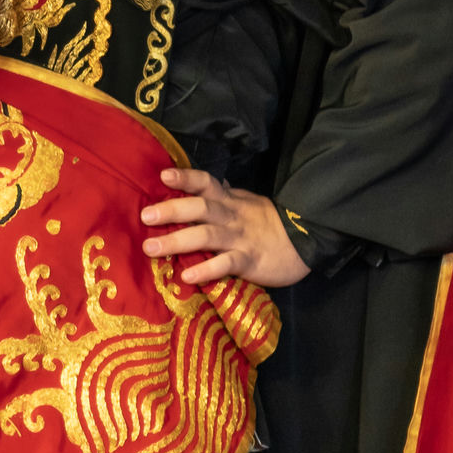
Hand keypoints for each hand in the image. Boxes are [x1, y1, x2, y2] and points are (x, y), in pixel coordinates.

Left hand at [140, 166, 310, 289]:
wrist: (307, 241)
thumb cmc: (270, 223)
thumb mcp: (247, 202)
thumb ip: (225, 196)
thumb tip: (204, 184)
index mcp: (230, 201)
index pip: (206, 183)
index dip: (185, 178)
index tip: (163, 175)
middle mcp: (231, 217)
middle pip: (200, 207)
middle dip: (172, 210)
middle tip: (145, 216)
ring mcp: (240, 239)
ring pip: (206, 235)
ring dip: (177, 241)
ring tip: (151, 248)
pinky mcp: (249, 261)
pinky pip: (226, 264)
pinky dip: (206, 269)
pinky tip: (187, 276)